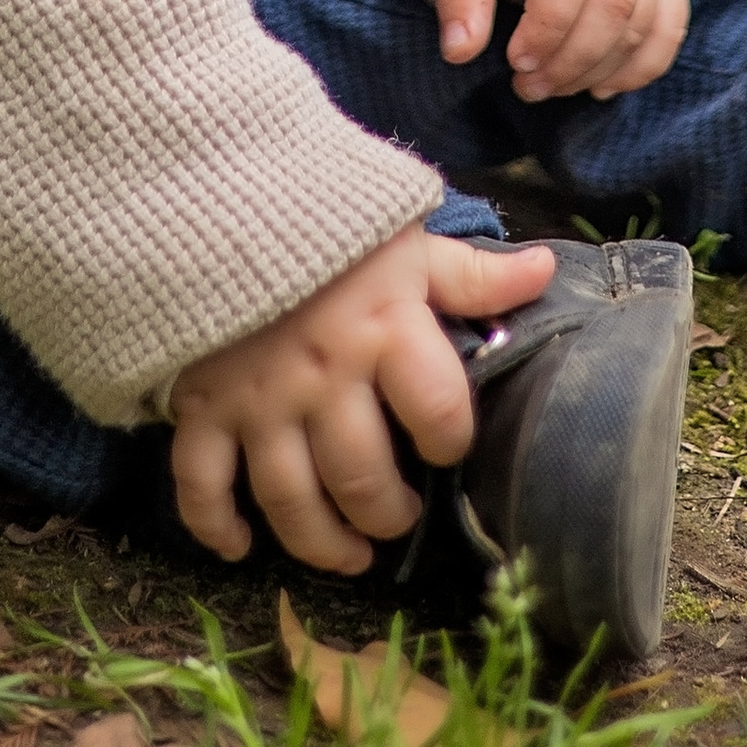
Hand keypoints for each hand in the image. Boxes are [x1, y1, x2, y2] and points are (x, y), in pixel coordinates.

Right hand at [168, 223, 554, 572]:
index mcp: (385, 330)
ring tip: (350, 553)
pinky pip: (201, 485)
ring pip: (290, 501)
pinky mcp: (203, 404)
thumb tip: (545, 271)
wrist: (222, 193)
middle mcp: (323, 376)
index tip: (446, 444)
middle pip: (362, 480)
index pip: (440, 414)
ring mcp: (258, 399)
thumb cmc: (329, 226)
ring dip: (322, 543)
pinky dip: (215, 527)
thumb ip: (472, 274)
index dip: (452, 442)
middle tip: (400, 515)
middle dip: (388, 516)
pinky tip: (240, 547)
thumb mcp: (407, 243)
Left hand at [431, 0, 689, 101]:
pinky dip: (643, 65)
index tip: (514, 62)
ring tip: (555, 85)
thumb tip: (459, 51)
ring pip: (645, 18)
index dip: (545, 31)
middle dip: (571, 61)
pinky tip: (602, 84)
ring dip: (600, 69)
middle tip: (530, 87)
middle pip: (613, 2)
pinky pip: (673, 21)